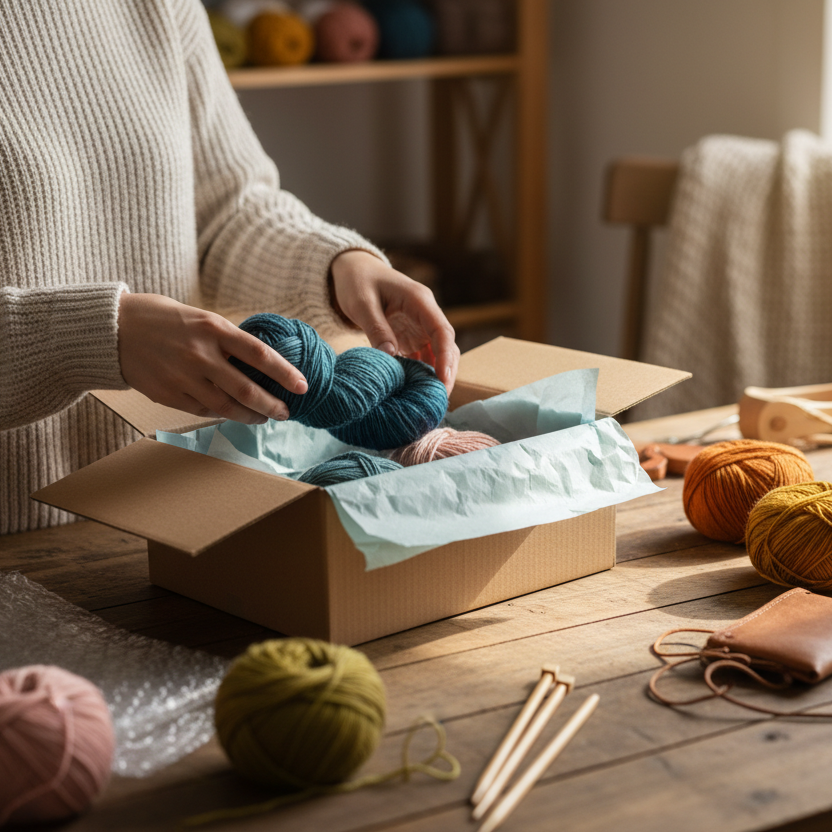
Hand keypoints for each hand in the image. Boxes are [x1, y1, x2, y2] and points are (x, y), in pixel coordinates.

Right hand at [117, 293, 307, 423]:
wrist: (111, 329)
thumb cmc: (160, 318)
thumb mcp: (199, 317)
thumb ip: (226, 338)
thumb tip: (258, 360)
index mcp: (213, 329)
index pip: (260, 354)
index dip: (285, 373)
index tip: (303, 386)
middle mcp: (201, 355)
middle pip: (247, 389)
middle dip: (273, 405)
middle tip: (286, 412)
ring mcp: (184, 378)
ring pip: (227, 406)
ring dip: (251, 415)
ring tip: (263, 417)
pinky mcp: (169, 395)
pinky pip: (205, 410)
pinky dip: (223, 414)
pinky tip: (233, 414)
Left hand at [330, 251, 459, 392]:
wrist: (352, 269)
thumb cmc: (357, 281)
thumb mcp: (362, 303)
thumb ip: (376, 329)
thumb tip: (390, 357)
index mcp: (419, 300)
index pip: (442, 331)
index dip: (446, 358)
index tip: (443, 381)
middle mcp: (426, 313)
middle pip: (446, 346)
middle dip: (446, 372)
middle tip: (437, 399)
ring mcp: (420, 325)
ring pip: (438, 353)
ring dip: (435, 375)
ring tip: (428, 399)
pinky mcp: (411, 335)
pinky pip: (422, 356)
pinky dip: (421, 372)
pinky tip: (414, 389)